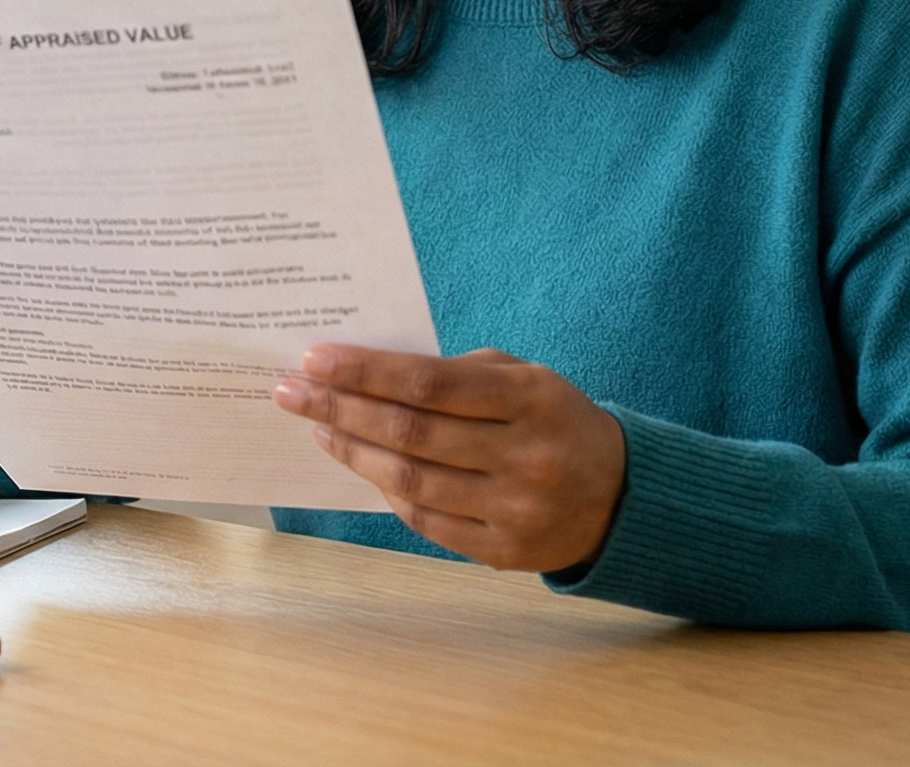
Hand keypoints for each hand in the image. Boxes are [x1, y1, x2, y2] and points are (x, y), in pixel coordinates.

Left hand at [272, 344, 626, 572]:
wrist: (619, 497)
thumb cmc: (553, 420)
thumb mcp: (524, 379)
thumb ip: (456, 373)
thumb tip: (368, 372)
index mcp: (531, 399)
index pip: (429, 382)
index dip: (365, 370)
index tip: (314, 357)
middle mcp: (525, 456)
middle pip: (409, 433)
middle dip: (340, 407)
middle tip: (290, 390)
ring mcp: (514, 510)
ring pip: (409, 482)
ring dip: (352, 451)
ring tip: (317, 425)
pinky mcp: (503, 552)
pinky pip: (425, 521)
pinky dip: (385, 491)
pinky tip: (359, 465)